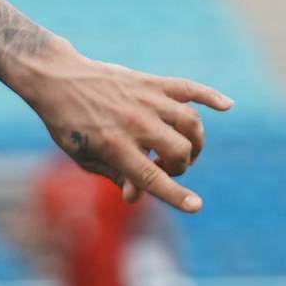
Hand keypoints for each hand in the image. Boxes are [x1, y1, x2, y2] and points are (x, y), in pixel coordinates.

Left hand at [21, 53, 229, 211]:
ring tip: (183, 149)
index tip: (196, 205)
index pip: (152, 177)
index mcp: (115, 146)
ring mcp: (145, 100)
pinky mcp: (151, 83)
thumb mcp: (85, 158)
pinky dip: (210, 96)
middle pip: (180, 151)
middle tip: (166, 167)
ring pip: (190, 123)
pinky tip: (227, 105)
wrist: (58, 79)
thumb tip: (137, 196)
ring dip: (195, 142)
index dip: (175, 195)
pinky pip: (189, 88)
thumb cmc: (69, 125)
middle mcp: (134, 123)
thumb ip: (116, 176)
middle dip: (181, 167)